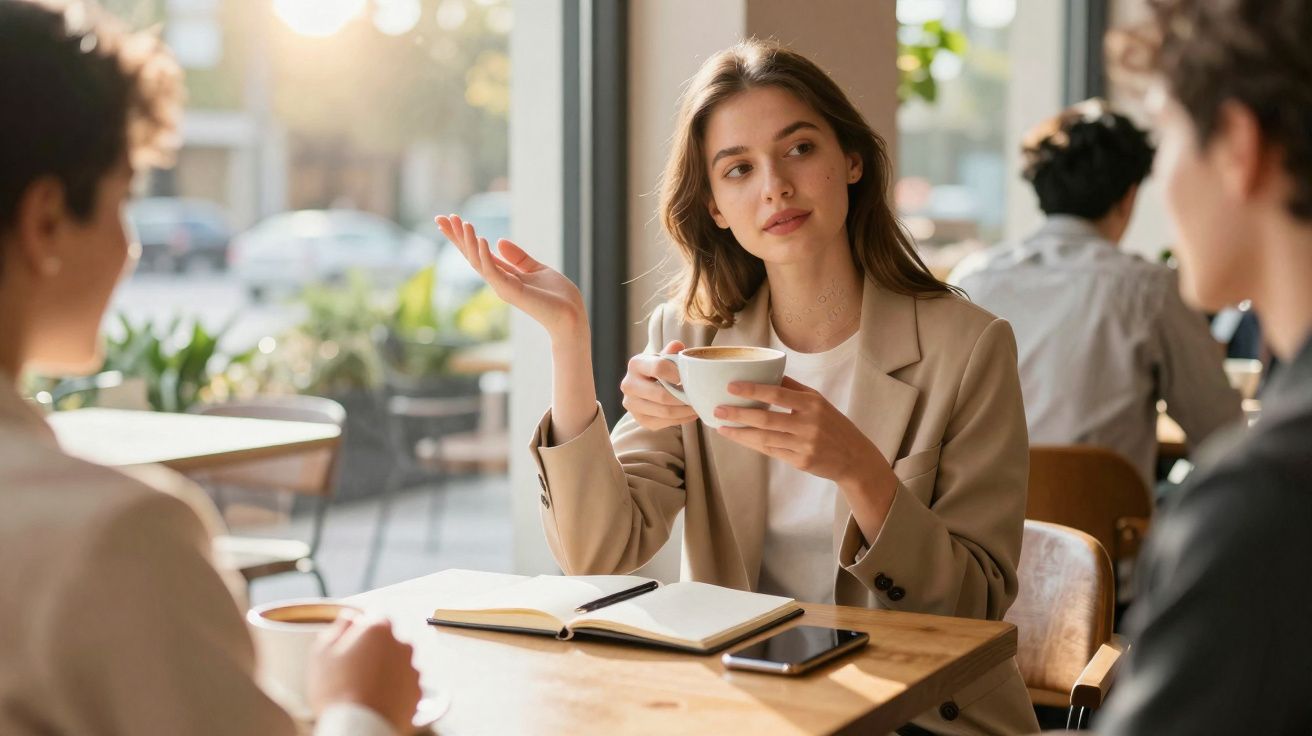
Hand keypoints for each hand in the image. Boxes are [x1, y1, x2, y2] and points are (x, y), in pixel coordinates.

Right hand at [308, 614, 421, 733]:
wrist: (356, 728)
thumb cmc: (336, 690)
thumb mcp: (322, 652)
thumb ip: (339, 627)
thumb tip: (349, 617)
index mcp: (378, 630)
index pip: (374, 619)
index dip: (361, 632)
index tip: (351, 646)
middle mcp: (401, 645)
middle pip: (388, 642)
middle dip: (375, 651)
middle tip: (354, 671)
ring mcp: (412, 669)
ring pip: (398, 664)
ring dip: (386, 671)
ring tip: (364, 689)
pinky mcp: (417, 692)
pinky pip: (404, 685)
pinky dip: (394, 690)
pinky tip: (377, 699)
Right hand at [435, 214, 585, 339]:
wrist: (571, 316)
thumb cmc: (557, 297)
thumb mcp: (537, 269)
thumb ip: (518, 257)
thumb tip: (499, 241)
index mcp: (504, 275)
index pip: (478, 253)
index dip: (464, 237)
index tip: (450, 219)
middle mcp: (499, 281)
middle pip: (471, 256)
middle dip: (456, 237)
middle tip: (440, 218)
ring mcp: (503, 287)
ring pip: (478, 261)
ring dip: (468, 242)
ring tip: (461, 222)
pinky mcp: (512, 291)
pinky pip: (493, 271)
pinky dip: (485, 256)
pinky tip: (482, 239)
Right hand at [619, 341, 699, 429]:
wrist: (644, 386)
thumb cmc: (657, 370)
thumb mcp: (663, 357)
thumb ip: (671, 352)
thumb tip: (678, 345)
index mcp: (635, 364)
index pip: (658, 368)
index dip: (677, 374)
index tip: (689, 377)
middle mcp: (628, 385)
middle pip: (662, 395)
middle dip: (684, 397)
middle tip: (699, 395)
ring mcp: (632, 405)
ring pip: (665, 412)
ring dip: (686, 410)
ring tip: (698, 405)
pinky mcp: (639, 420)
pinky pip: (665, 423)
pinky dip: (682, 419)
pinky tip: (690, 413)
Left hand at [714, 377, 889, 485]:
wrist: (854, 458)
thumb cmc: (833, 425)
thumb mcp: (819, 402)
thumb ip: (794, 389)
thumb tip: (768, 372)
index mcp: (812, 404)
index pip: (777, 394)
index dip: (753, 390)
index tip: (731, 386)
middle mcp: (808, 424)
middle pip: (767, 419)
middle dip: (739, 414)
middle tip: (717, 409)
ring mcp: (804, 445)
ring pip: (764, 438)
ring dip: (740, 433)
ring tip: (721, 427)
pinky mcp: (801, 461)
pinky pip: (771, 451)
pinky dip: (753, 444)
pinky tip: (739, 438)